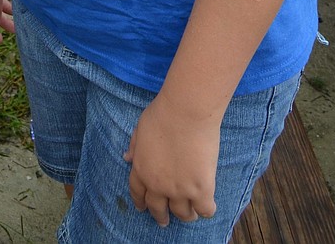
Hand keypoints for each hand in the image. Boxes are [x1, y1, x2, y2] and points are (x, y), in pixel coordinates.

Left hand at [125, 96, 218, 226]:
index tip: (143, 208)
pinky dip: (206, 209)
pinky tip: (207, 205)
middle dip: (161, 217)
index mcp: (141, 169)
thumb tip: (127, 158)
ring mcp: (180, 190)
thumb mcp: (140, 129)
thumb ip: (135, 146)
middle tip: (165, 220)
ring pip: (183, 214)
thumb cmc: (162, 115)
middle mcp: (158, 185)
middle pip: (158, 209)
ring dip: (186, 215)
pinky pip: (205, 210)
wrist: (186, 112)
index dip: (141, 202)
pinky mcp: (201, 190)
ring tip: (191, 213)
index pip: (137, 193)